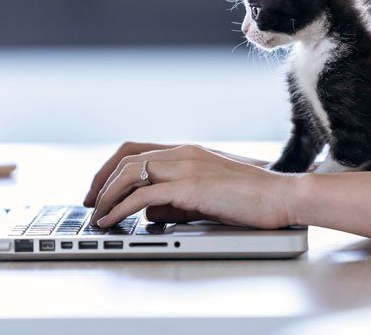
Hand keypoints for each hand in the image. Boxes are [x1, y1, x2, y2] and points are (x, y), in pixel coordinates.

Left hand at [86, 144, 298, 228]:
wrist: (280, 195)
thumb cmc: (249, 197)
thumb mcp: (206, 194)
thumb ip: (177, 198)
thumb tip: (148, 212)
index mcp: (187, 151)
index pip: (137, 149)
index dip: (111, 168)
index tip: (99, 189)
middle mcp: (183, 153)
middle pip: (127, 158)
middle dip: (101, 181)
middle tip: (89, 204)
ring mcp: (187, 167)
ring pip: (131, 172)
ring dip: (107, 195)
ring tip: (97, 216)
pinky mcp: (192, 187)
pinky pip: (145, 195)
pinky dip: (122, 208)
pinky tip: (113, 221)